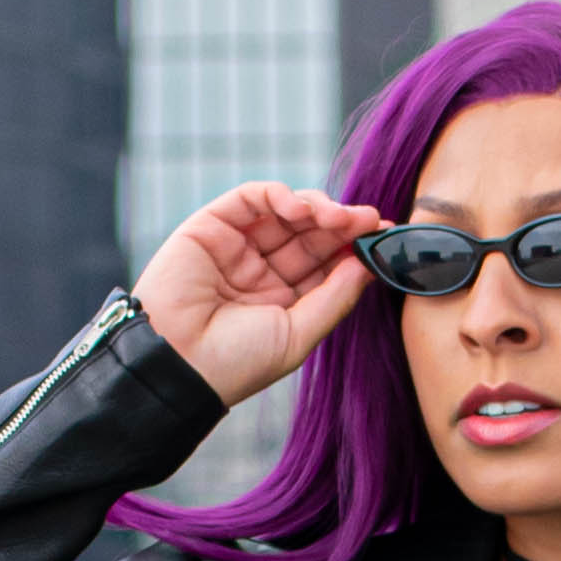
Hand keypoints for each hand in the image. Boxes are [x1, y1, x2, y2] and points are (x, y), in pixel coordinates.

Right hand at [133, 181, 385, 407]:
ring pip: (286, 211)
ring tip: (337, 217)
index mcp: (284, 301)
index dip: (354, 247)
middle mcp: (262, 271)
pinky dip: (279, 195)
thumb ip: (336, 297)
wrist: (177, 364)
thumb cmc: (236, 363)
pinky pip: (252, 198)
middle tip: (368, 220)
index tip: (384, 236)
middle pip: (311, 234)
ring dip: (317, 207)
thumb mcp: (299, 335)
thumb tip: (368, 262)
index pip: (326, 263)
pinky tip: (300, 209)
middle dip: (342, 223)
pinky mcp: (212, 225)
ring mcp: (238, 247)